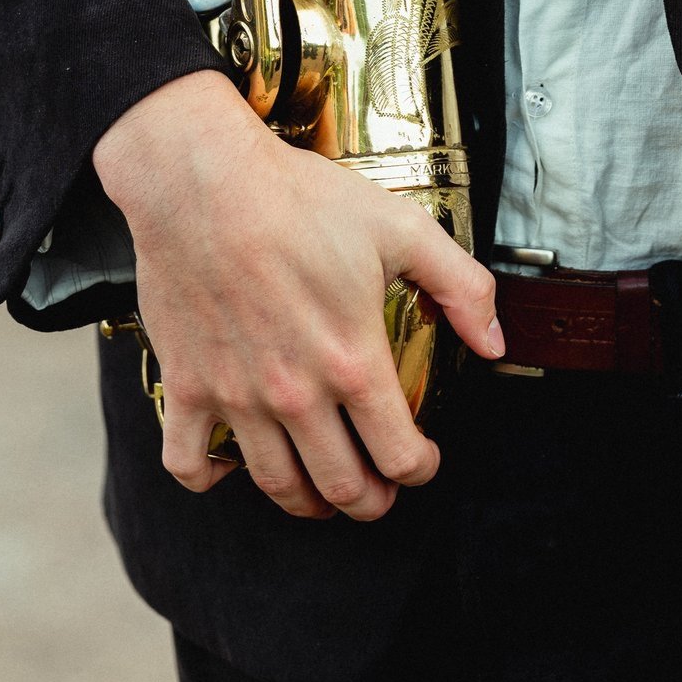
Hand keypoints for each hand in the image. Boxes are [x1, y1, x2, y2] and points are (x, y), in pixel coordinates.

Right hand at [92, 71, 502, 524]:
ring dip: (308, 502)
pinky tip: (226, 467)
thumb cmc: (299, 198)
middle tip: (378, 491)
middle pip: (343, 487)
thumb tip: (494, 342)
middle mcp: (297, 393)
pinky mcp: (187, 385)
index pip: (399, 455)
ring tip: (321, 493)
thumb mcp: (400, 226)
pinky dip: (208, 479)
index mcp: (352, 361)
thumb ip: (460, 286)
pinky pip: (188, 463)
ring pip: (277, 486)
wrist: (205, 179)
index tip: (422, 459)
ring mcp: (237, 396)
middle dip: (371, 500)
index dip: (420, 468)